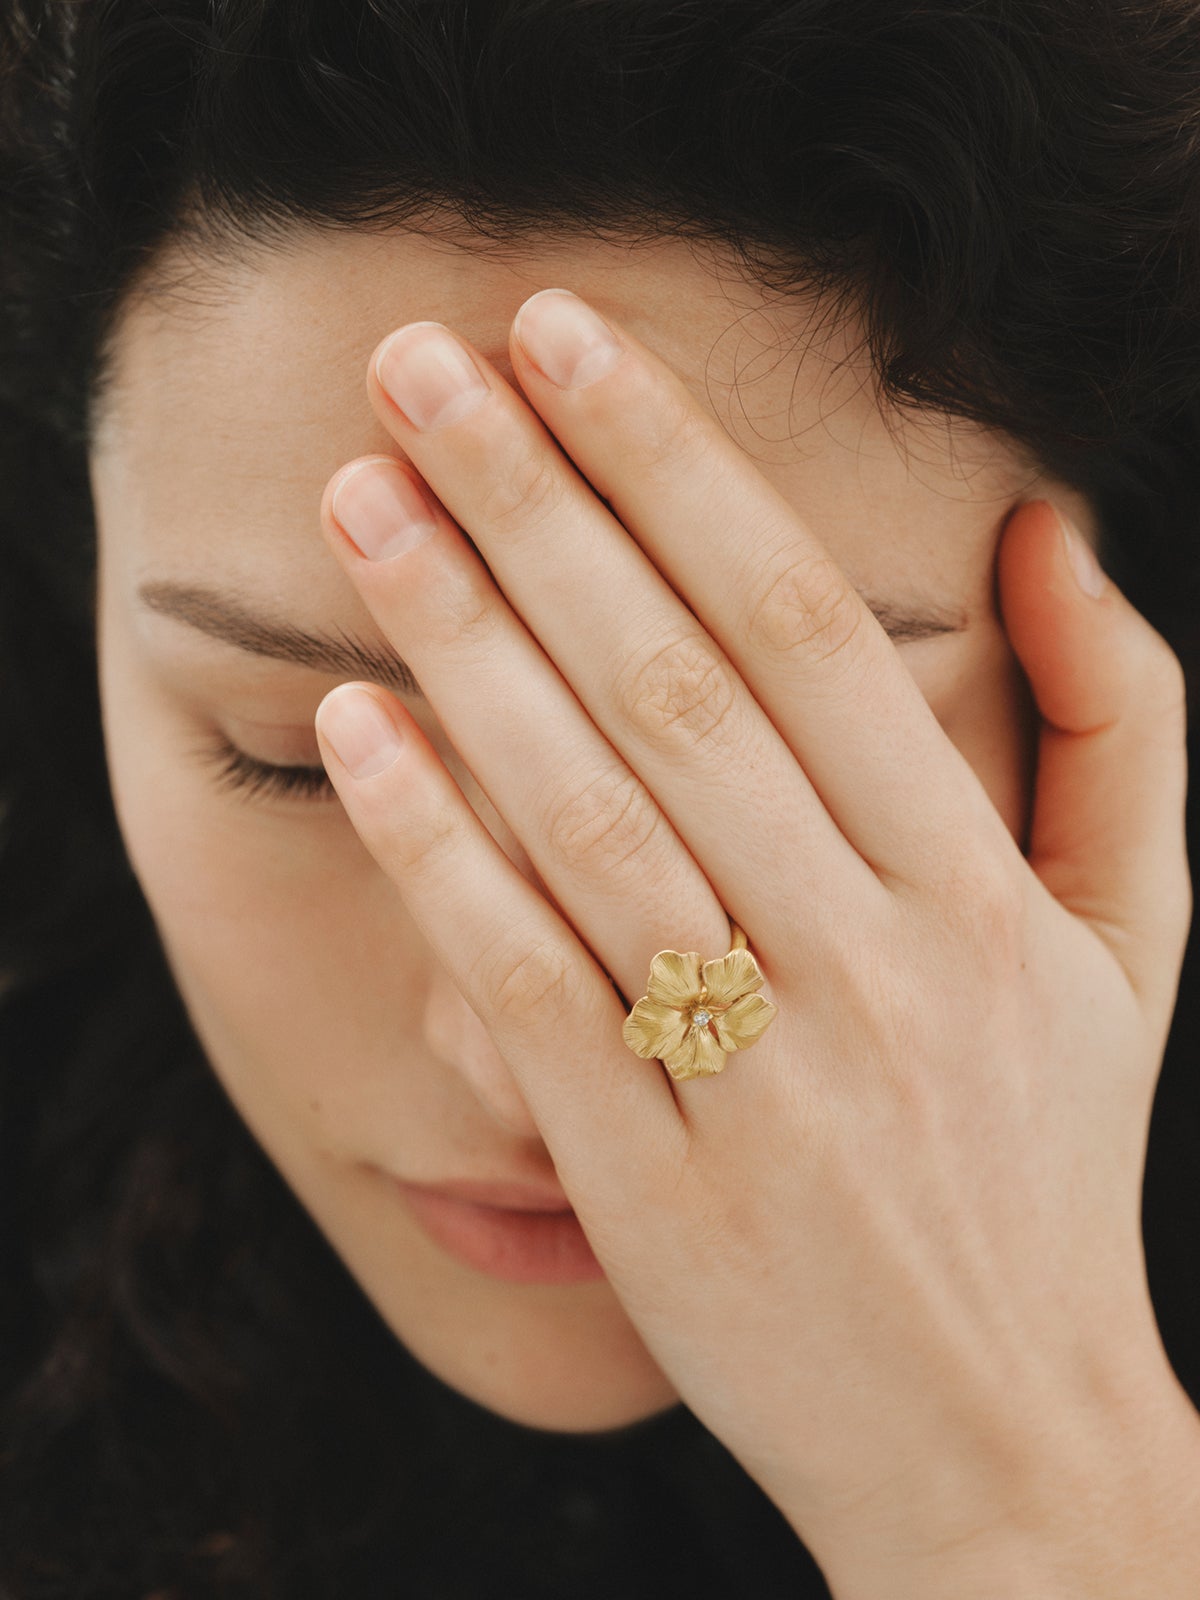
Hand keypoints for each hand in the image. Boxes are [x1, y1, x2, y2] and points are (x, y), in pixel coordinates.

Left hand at [312, 289, 1198, 1594]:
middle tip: (419, 366)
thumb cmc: (1045, 1160)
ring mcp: (760, 1078)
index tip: (565, 340)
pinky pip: (530, 988)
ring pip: (590, 819)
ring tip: (360, 504)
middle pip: (674, 687)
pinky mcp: (654, 1182)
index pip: (806, 623)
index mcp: (980, 888)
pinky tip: (355, 728)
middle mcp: (872, 965)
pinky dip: (436, 854)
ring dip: (462, 646)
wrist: (998, 1432)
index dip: (676, 465)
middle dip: (535, 505)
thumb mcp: (1134, 938)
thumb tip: (1049, 525)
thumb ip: (1120, 722)